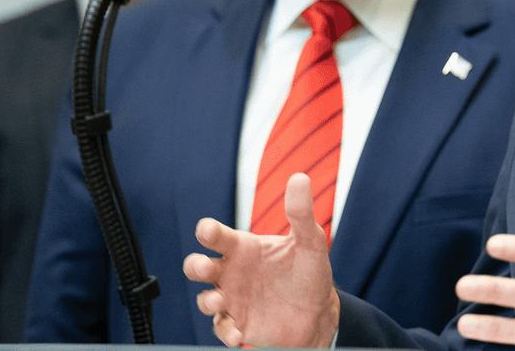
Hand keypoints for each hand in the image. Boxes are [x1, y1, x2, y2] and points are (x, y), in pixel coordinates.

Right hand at [182, 173, 339, 347]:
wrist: (319, 312)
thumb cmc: (310, 273)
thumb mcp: (310, 242)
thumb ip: (301, 213)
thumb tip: (300, 179)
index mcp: (244, 248)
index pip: (216, 236)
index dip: (208, 231)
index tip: (207, 230)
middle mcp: (232, 272)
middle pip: (197, 267)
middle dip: (195, 266)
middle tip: (207, 267)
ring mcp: (233, 299)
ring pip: (205, 299)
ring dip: (207, 301)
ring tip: (220, 301)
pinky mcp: (238, 323)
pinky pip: (222, 328)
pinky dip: (225, 332)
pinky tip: (238, 334)